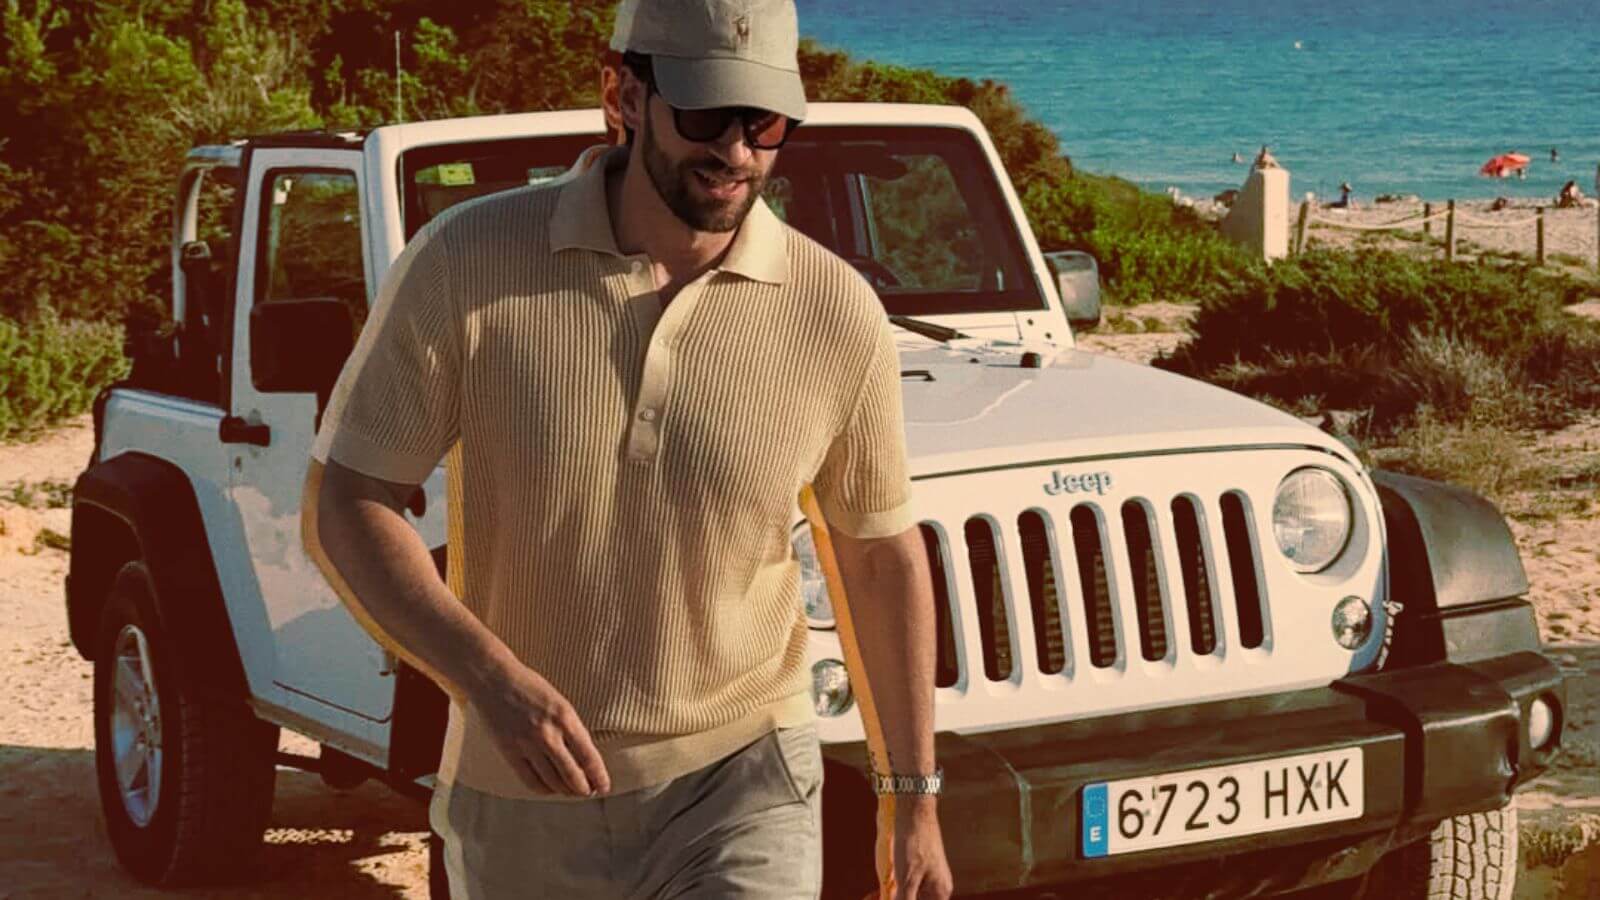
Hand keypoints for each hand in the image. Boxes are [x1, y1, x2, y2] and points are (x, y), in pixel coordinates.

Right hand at [468, 663, 611, 796]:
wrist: (494, 679)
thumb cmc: (530, 687)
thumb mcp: (560, 702)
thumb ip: (571, 728)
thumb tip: (584, 758)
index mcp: (565, 717)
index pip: (588, 756)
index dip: (598, 776)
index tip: (604, 787)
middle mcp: (547, 734)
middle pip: (571, 774)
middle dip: (583, 788)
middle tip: (588, 792)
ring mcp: (527, 744)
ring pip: (552, 781)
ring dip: (564, 791)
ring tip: (571, 791)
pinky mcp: (509, 752)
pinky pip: (530, 780)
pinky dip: (543, 789)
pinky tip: (549, 788)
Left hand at [876, 798, 953, 899]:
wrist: (914, 810)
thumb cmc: (914, 842)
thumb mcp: (907, 878)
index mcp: (940, 893)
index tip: (881, 899)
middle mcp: (936, 887)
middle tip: (872, 898)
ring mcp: (926, 878)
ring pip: (908, 897)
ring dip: (890, 898)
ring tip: (872, 897)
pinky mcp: (916, 869)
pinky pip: (904, 887)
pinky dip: (891, 892)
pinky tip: (875, 893)